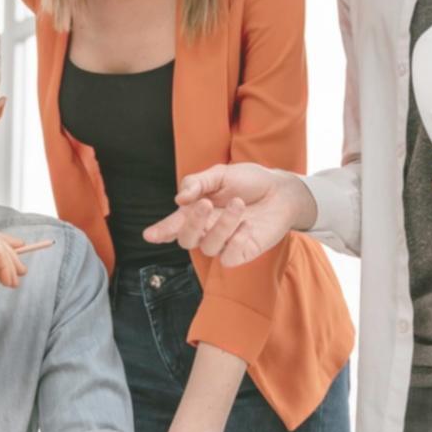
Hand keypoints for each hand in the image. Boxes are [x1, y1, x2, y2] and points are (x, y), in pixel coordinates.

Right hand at [143, 163, 316, 266]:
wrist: (281, 190)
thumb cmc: (249, 181)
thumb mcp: (221, 174)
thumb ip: (198, 183)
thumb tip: (179, 198)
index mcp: (196, 211)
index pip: (173, 225)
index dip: (160, 231)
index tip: (150, 234)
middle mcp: (207, 230)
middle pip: (186, 239)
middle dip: (193, 223)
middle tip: (206, 203)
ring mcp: (224, 243)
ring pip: (209, 247)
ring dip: (223, 225)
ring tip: (239, 204)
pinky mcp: (242, 252)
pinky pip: (229, 257)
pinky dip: (236, 241)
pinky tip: (247, 226)